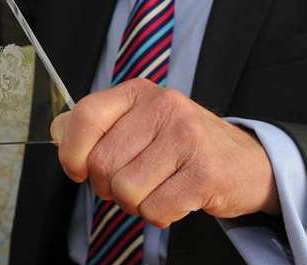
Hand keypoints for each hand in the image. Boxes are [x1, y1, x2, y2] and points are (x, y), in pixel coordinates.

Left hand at [51, 79, 278, 227]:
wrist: (248, 162)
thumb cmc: (184, 145)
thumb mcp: (140, 123)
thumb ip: (98, 125)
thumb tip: (57, 132)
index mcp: (140, 92)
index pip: (85, 115)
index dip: (72, 151)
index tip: (78, 169)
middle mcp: (163, 107)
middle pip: (103, 163)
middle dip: (108, 186)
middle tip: (130, 183)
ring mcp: (187, 137)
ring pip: (126, 190)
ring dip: (135, 203)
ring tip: (156, 189)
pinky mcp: (205, 172)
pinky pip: (156, 209)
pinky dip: (159, 214)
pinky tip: (176, 198)